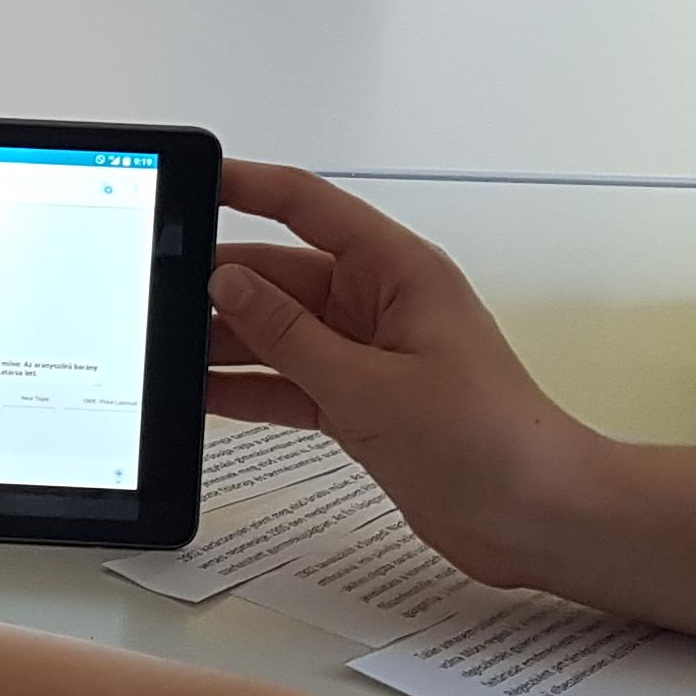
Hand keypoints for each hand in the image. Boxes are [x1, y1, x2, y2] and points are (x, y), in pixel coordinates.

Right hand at [206, 163, 605, 589]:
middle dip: (221, 285)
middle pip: (282, 276)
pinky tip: (203, 397)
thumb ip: (292, 336)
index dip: (250, 186)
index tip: (195, 178)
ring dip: (228, 343)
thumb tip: (230, 284)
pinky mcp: (361, 404)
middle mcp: (380, 306)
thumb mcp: (373, 386)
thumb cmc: (492, 443)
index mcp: (399, 273)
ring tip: (169, 352)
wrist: (537, 517)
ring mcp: (368, 356)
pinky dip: (250, 389)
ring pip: (279, 333)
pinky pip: (290, 381)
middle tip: (158, 294)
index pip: (310, 207)